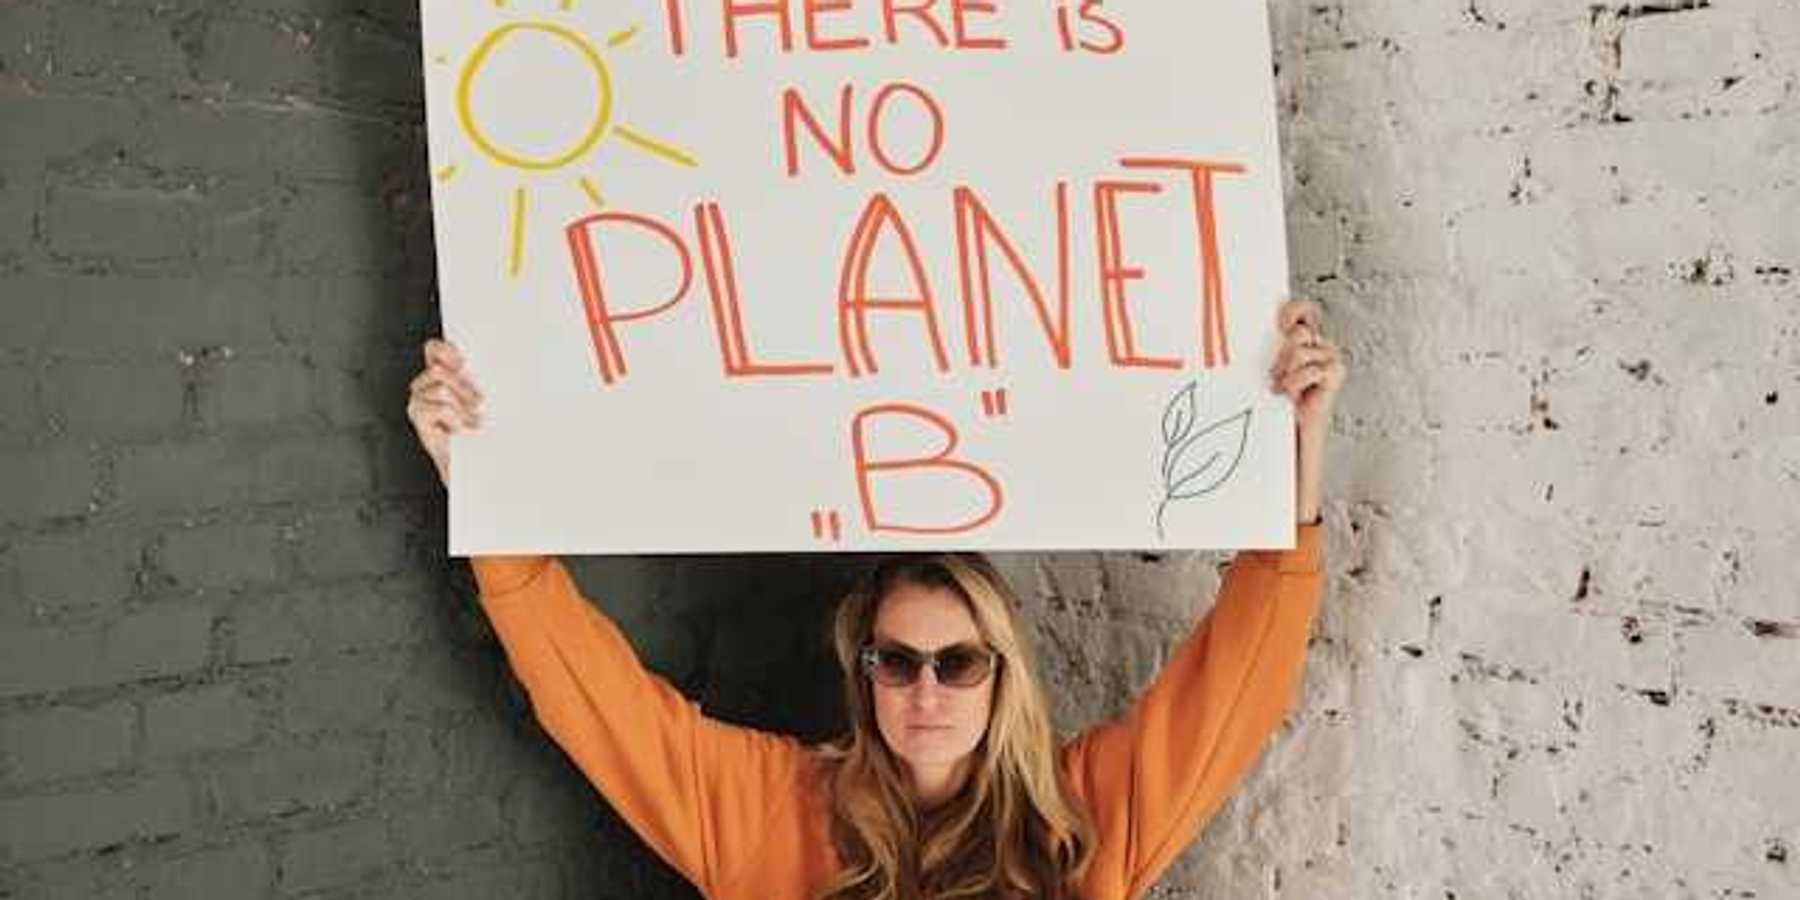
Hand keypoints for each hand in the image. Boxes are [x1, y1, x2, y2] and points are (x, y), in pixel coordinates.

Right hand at [405, 338, 483, 487]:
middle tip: (480, 403)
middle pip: (439, 369)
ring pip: (442, 388)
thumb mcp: (482, 398)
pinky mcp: (418, 417)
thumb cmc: (480, 428)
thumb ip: (476, 378)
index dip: (446, 350)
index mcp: (440, 375)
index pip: (434, 349)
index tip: (464, 362)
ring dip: (464, 406)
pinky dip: (457, 419)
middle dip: (464, 385)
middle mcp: (425, 385)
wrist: (475, 460)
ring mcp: (418, 400)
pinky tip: (461, 429)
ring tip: (472, 420)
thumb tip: (477, 364)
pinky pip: (441, 407)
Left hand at [1269, 300, 1344, 523]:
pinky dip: (1297, 381)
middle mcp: (1317, 346)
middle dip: (1278, 353)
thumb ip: (1259, 353)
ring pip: (1299, 347)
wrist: (1286, 441)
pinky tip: (1292, 397)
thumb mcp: (1258, 376)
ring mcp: (1329, 359)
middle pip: (1297, 331)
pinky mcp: (1334, 374)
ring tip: (1279, 391)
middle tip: (1271, 377)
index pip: (1302, 310)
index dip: (1293, 309)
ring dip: (1284, 371)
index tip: (1277, 321)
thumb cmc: (1268, 408)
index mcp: (1299, 341)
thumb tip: (1227, 333)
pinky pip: (1312, 366)